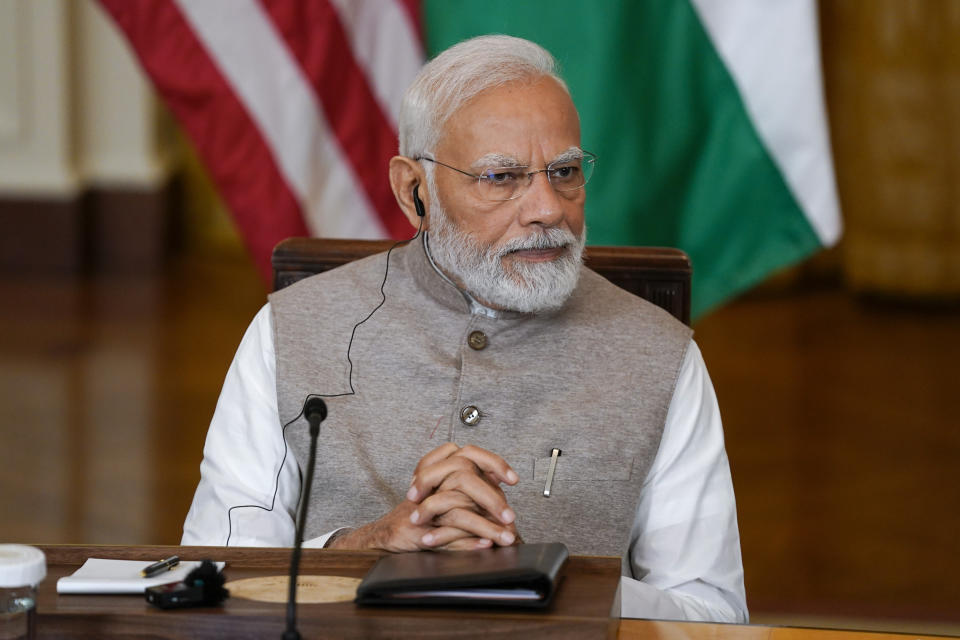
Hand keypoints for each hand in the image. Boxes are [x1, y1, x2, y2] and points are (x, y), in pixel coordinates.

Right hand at [327, 443, 519, 551]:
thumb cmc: (423, 512)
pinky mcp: (417, 530)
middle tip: (510, 518)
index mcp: (440, 468)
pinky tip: (484, 545)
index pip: (469, 454)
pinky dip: (467, 542)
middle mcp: (431, 483)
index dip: (493, 463)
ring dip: (485, 526)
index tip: (513, 479)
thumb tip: (502, 479)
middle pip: (464, 478)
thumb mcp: (448, 491)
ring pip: (458, 510)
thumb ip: (471, 482)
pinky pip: (445, 534)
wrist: (390, 532)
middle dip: (492, 500)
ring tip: (504, 537)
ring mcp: (423, 506)